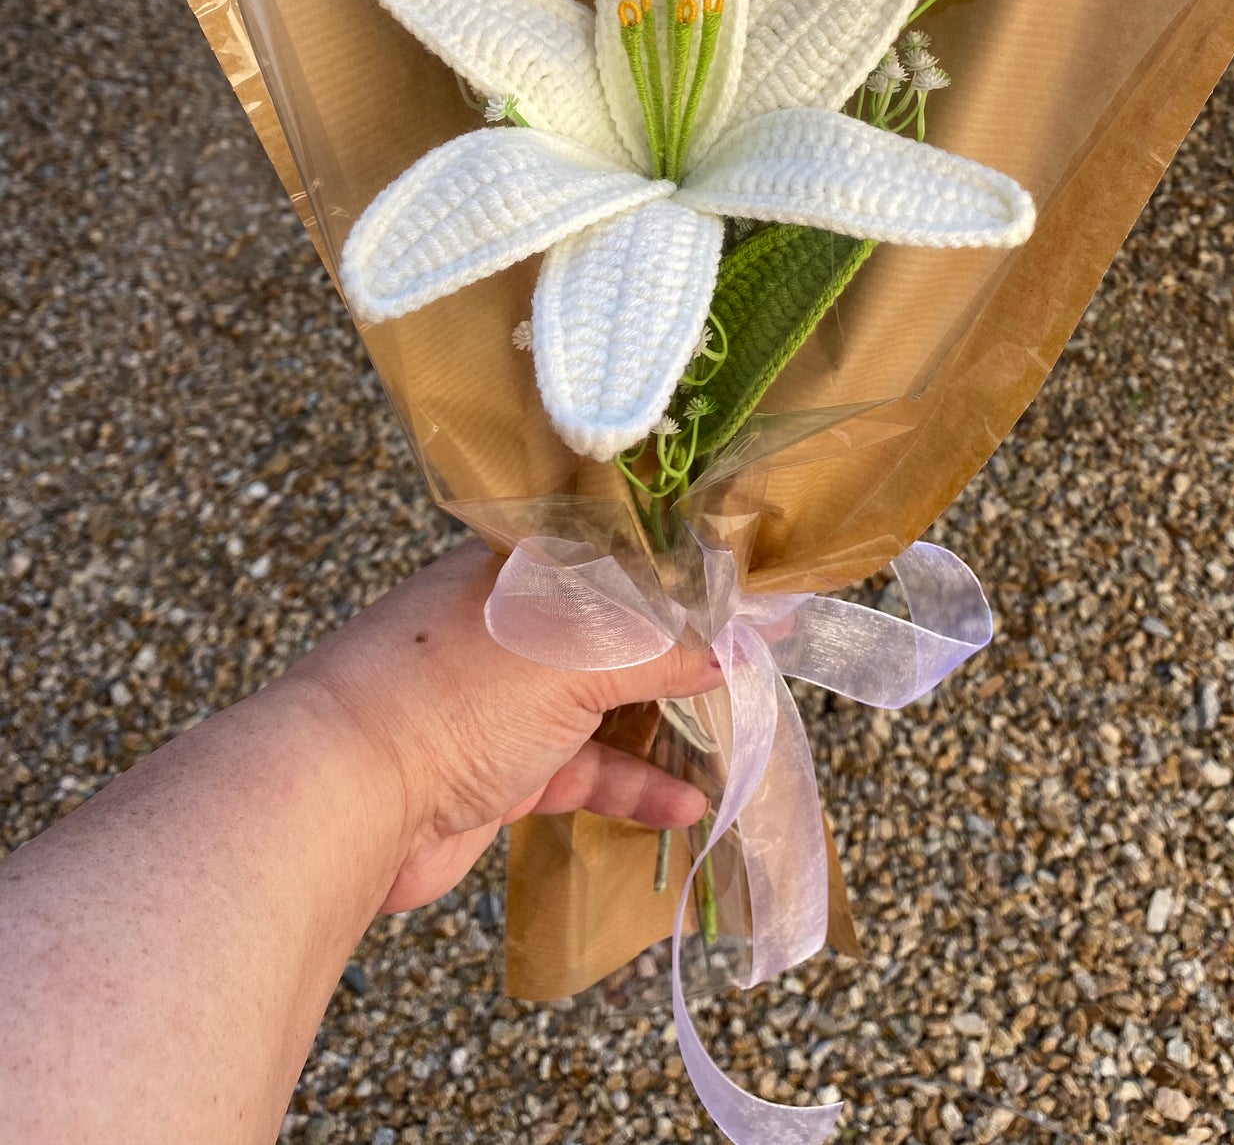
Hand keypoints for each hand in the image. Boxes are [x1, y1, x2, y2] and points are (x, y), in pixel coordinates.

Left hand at [288, 539, 719, 911]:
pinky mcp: (500, 772)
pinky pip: (583, 771)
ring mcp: (503, 701)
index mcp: (523, 567)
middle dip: (684, 654)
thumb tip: (745, 639)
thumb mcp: (579, 649)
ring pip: (604, 706)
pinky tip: (686, 807)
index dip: (685, 573)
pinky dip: (633, 787)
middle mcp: (513, 624)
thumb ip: (667, 644)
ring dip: (666, 727)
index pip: (618, 554)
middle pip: (616, 632)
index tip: (753, 591)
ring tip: (737, 745)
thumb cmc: (458, 689)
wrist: (344, 797)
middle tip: (760, 668)